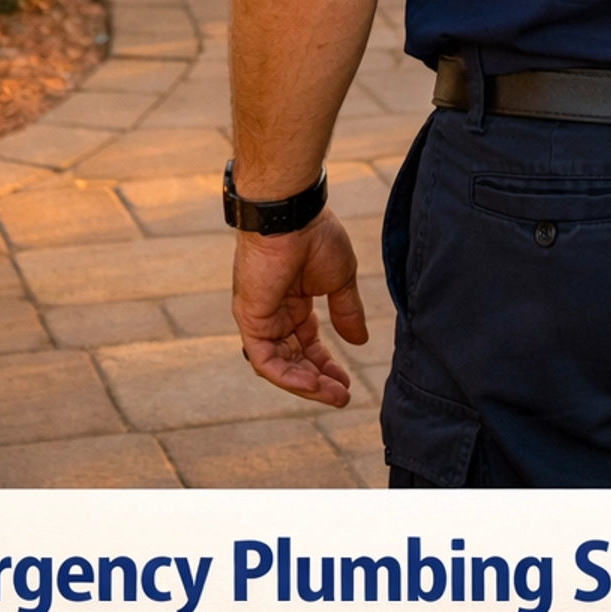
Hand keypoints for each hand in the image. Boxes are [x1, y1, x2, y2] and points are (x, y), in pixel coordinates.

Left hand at [231, 210, 368, 406]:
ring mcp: (260, 317)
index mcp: (293, 300)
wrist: (292, 216)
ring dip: (306, 384)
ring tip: (333, 394)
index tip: (347, 382)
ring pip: (280, 365)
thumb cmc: (315, 236)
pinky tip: (312, 385)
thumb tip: (360, 342)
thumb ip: (347, 311)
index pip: (308, 342)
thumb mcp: (340, 279)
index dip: (327, 364)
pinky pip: (265, 360)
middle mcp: (275, 312)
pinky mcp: (250, 320)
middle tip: (342, 395)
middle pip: (294, 358)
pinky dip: (288, 376)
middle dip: (319, 380)